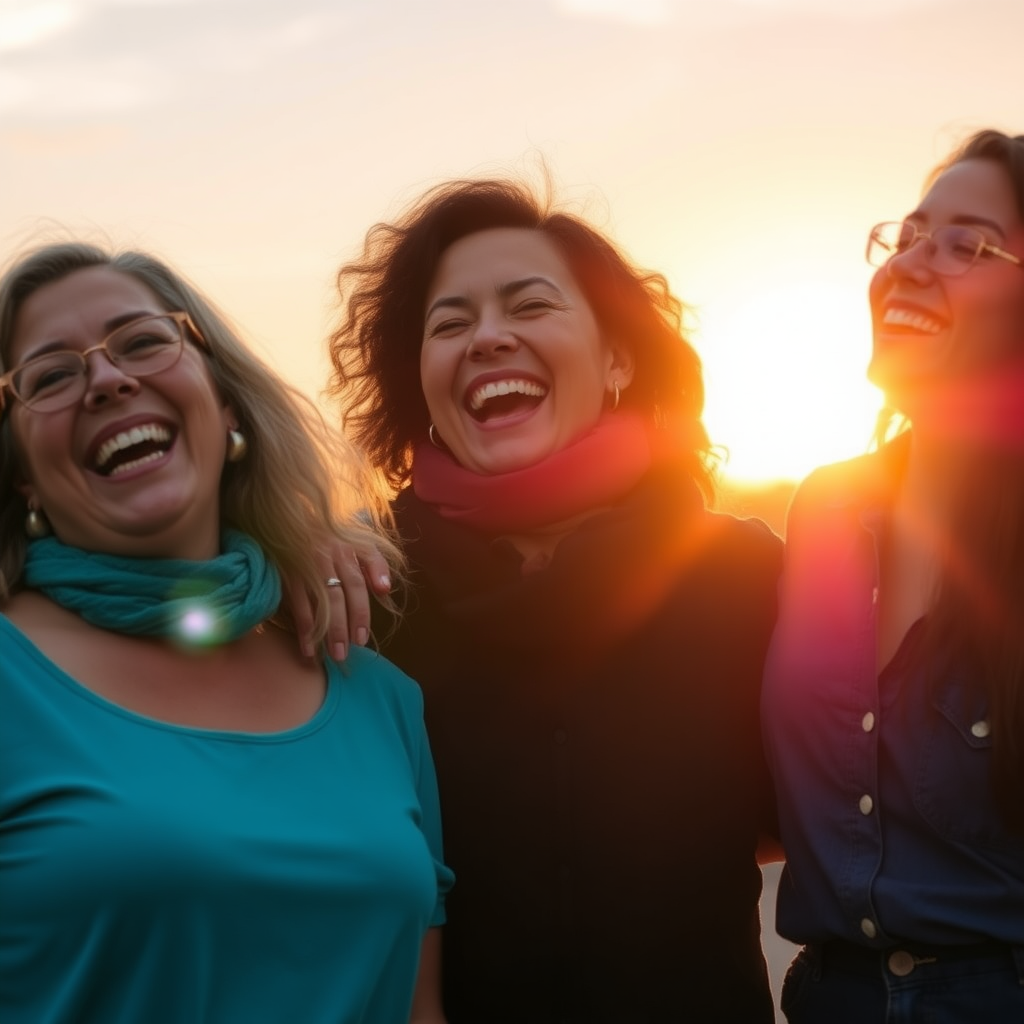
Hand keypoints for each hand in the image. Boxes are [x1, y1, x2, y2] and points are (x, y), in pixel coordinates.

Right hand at [284, 539, 391, 660]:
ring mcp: (307, 563)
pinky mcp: (288, 572)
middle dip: (345, 626)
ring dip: (329, 630)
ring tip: (334, 654)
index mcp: (347, 549)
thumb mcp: (355, 542)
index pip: (358, 583)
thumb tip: (385, 590)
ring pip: (322, 600)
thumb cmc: (328, 538)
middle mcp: (328, 554)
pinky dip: (304, 626)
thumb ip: (374, 564)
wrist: (287, 519)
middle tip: (347, 652)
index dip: (361, 612)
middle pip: (340, 594)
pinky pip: (298, 602)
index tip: (362, 638)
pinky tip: (308, 647)